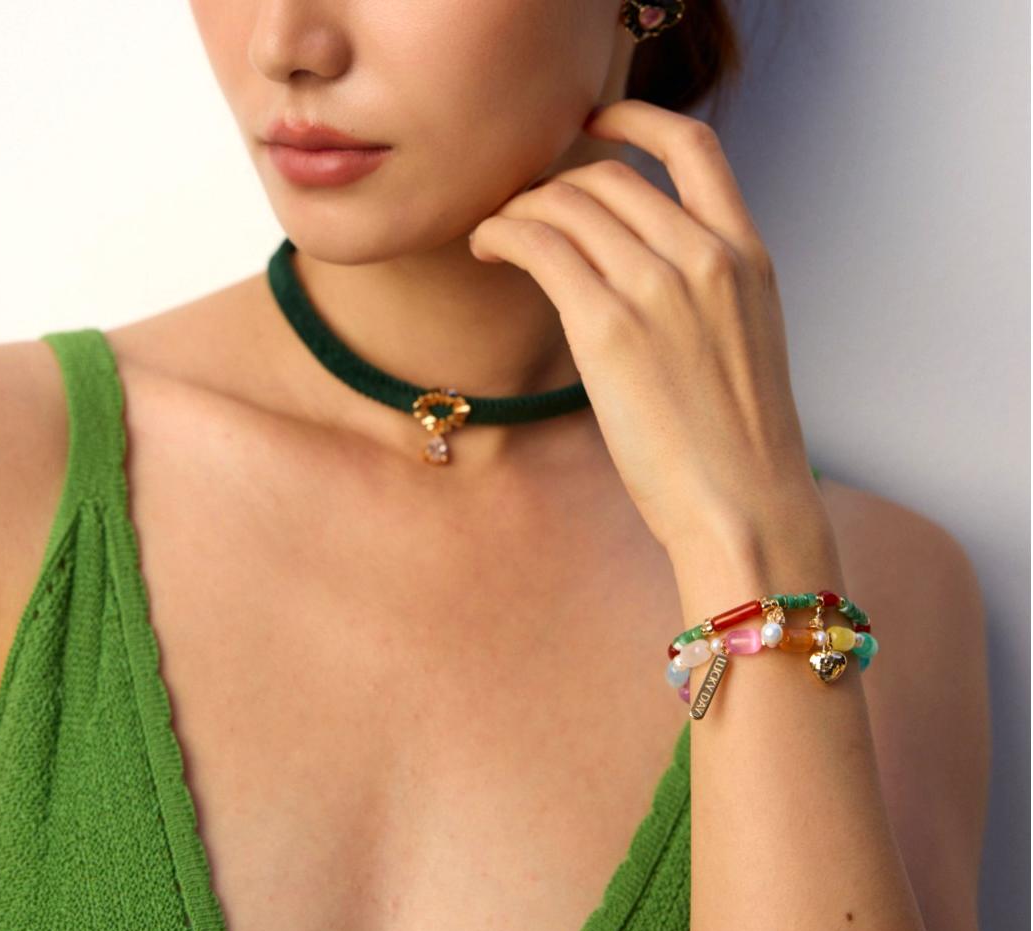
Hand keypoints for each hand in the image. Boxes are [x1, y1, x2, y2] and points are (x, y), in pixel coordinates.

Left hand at [468, 99, 827, 558]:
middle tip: (523, 210)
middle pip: (610, 173)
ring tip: (494, 234)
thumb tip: (639, 274)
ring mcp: (658, 286)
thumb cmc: (740, 447)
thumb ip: (705, 294)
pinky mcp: (608, 327)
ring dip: (519, 207)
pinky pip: (538, 244)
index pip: (694, 147)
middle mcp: (706, 256)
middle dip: (555, 181)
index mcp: (748, 256)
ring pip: (568, 202)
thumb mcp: (742, 346)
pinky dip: (501, 233)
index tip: (594, 124)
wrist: (747, 508)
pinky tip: (485, 248)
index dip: (636, 118)